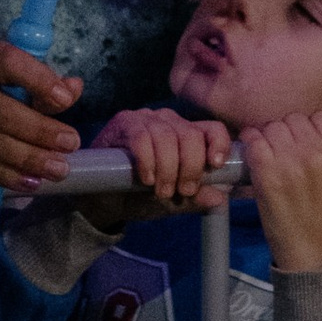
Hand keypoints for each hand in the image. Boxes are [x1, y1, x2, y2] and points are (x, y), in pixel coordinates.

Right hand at [0, 42, 83, 196]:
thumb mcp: (8, 70)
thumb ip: (43, 79)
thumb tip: (73, 89)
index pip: (8, 63)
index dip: (38, 80)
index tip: (64, 100)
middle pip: (2, 112)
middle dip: (41, 130)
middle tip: (71, 143)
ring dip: (31, 159)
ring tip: (59, 168)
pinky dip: (10, 177)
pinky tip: (33, 181)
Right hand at [105, 105, 235, 218]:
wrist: (102, 200)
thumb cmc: (139, 196)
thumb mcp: (170, 202)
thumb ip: (193, 199)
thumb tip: (219, 198)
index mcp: (186, 135)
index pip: (212, 129)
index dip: (219, 144)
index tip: (215, 166)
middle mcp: (169, 120)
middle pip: (191, 134)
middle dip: (190, 166)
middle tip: (182, 191)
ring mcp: (145, 118)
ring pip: (167, 135)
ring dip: (168, 168)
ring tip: (161, 191)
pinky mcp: (123, 122)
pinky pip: (141, 136)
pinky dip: (147, 160)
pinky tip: (146, 178)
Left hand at [241, 109, 321, 273]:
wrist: (314, 256)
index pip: (321, 117)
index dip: (313, 127)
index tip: (307, 140)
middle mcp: (313, 153)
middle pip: (294, 119)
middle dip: (290, 131)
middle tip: (286, 147)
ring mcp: (288, 163)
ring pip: (273, 127)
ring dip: (270, 135)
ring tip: (269, 150)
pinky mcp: (266, 175)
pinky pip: (254, 142)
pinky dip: (252, 141)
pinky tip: (254, 150)